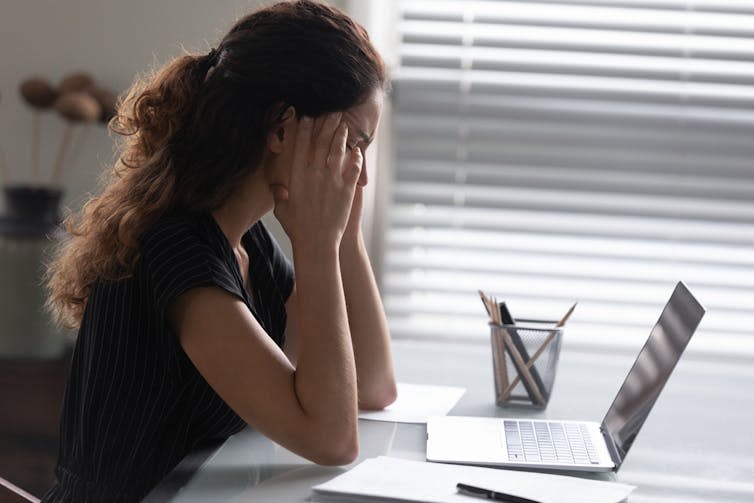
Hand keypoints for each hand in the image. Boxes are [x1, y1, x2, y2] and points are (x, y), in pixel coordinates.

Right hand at [272, 113, 362, 251]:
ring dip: (341, 136)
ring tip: (344, 125)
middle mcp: (314, 174)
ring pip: (337, 151)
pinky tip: (357, 151)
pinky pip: (353, 168)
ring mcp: (332, 181)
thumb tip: (276, 187)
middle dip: (326, 125)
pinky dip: (356, 158)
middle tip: (332, 112)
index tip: (307, 116)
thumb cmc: (297, 228)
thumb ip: (279, 195)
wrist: (316, 242)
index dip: (304, 130)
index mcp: (297, 176)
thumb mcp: (282, 210)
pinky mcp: (347, 189)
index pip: (300, 146)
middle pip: (321, 143)